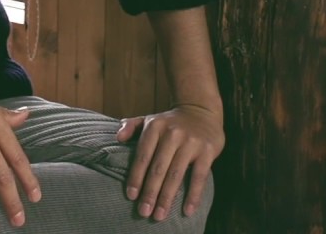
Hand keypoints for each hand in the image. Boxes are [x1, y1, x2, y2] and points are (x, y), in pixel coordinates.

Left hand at [116, 103, 223, 220]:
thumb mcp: (150, 119)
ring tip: (160, 215)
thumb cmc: (171, 122)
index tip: (131, 196)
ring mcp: (191, 142)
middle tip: (144, 212)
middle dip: (150, 193)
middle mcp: (172, 133)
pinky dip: (193, 195)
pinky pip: (199, 176)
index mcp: (155, 127)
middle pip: (158, 168)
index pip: (143, 156)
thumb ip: (132, 126)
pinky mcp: (208, 150)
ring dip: (167, 198)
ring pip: (176, 174)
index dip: (136, 177)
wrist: (201, 110)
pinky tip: (187, 211)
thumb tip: (118, 137)